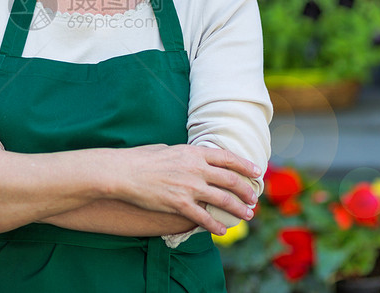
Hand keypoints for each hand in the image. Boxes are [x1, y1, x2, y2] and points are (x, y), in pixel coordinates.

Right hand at [114, 144, 260, 234]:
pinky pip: (203, 217)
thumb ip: (185, 154)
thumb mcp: (167, 149)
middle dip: (246, 191)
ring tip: (246, 215)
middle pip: (230, 180)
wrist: (123, 172)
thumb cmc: (141, 158)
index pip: (228, 158)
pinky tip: (222, 231)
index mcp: (194, 153)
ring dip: (238, 209)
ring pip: (223, 200)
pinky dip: (215, 226)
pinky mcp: (179, 204)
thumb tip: (192, 157)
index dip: (245, 165)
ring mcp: (189, 187)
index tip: (257, 172)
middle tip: (254, 199)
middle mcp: (196, 169)